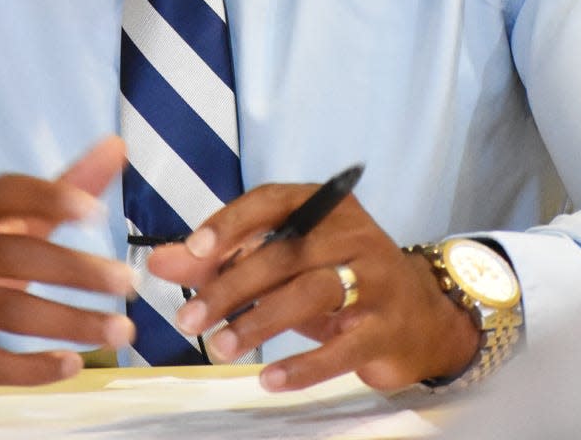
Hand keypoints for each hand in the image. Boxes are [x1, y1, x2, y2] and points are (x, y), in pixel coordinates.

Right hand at [0, 136, 134, 400]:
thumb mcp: (4, 222)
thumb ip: (61, 188)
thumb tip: (116, 145)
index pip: (4, 194)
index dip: (50, 198)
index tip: (96, 211)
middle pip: (14, 256)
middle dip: (76, 270)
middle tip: (126, 282)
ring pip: (7, 313)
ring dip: (70, 322)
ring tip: (118, 329)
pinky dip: (32, 368)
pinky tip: (71, 364)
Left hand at [148, 182, 478, 392]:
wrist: (420, 316)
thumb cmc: (338, 279)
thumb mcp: (282, 262)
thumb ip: (220, 259)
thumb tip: (160, 261)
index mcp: (325, 204)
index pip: (272, 201)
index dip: (232, 223)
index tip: (194, 251)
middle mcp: (353, 233)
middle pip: (284, 253)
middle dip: (231, 286)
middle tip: (188, 319)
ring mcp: (375, 279)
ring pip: (309, 294)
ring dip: (258, 322)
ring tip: (220, 347)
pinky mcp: (387, 328)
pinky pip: (341, 348)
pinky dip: (302, 366)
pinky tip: (268, 379)